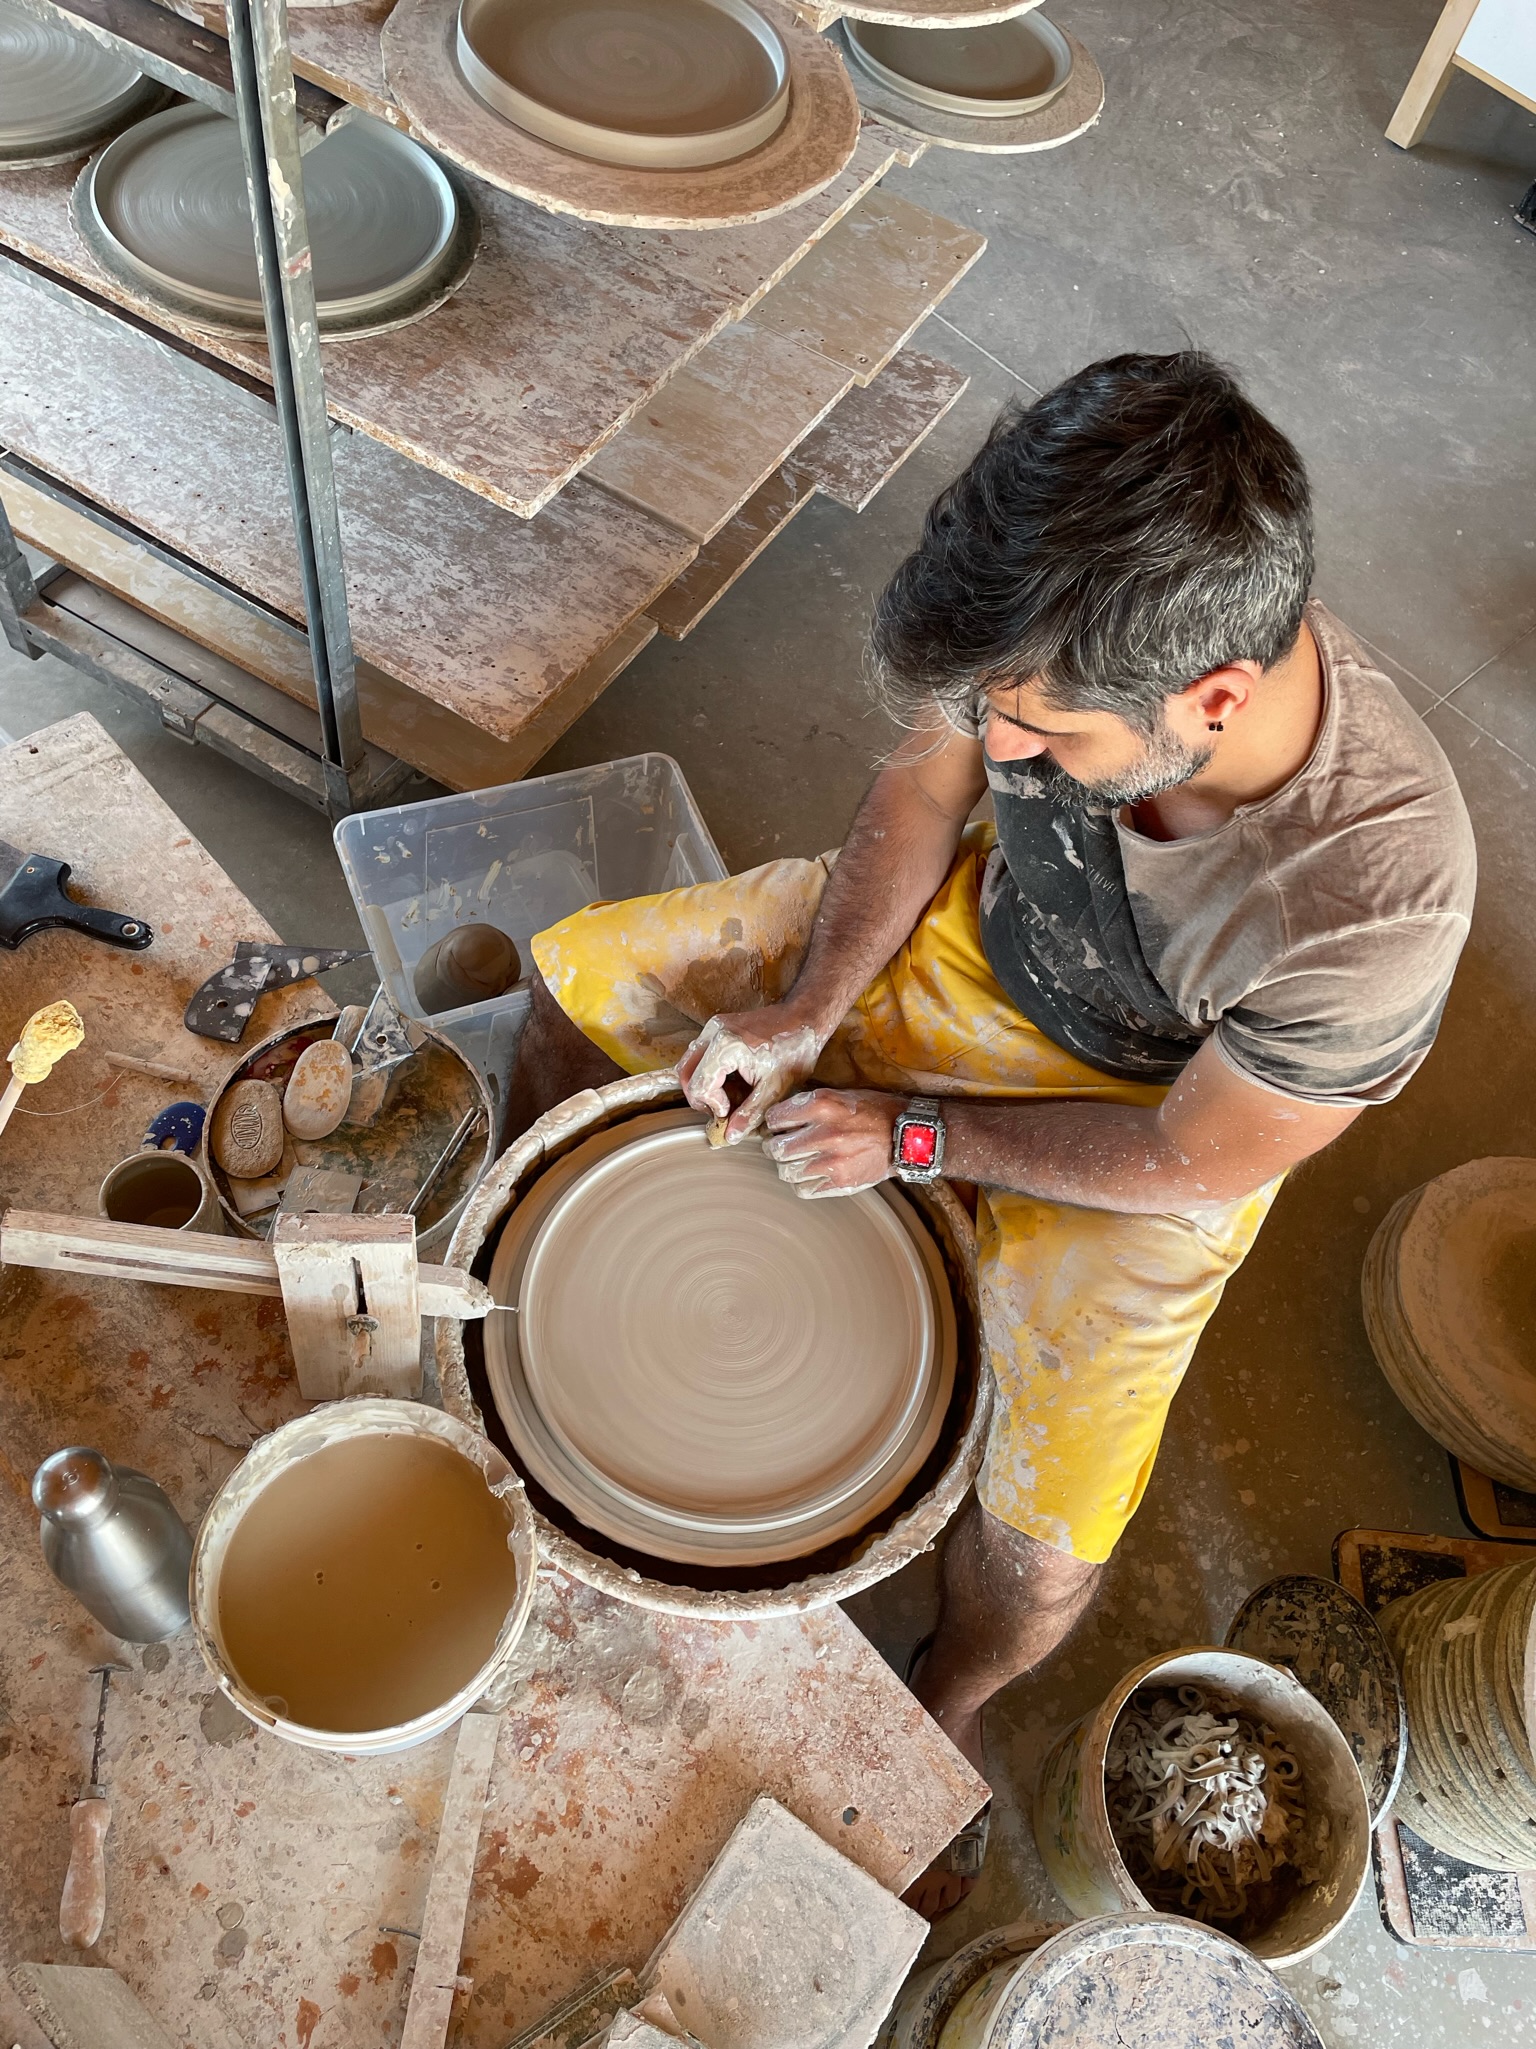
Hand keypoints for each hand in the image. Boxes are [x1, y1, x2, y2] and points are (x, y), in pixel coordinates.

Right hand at [677, 1003, 828, 1142]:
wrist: (804, 1020)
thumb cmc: (794, 1049)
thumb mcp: (775, 1088)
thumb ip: (750, 1114)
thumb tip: (730, 1136)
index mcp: (726, 1046)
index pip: (698, 1086)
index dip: (712, 1106)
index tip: (731, 1111)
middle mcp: (713, 1032)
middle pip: (685, 1074)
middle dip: (701, 1098)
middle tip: (723, 1109)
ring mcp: (713, 1027)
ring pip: (688, 1064)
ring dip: (703, 1085)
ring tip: (727, 1096)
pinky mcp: (717, 1027)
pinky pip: (700, 1054)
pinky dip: (708, 1073)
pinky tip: (731, 1082)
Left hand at [762, 1089, 902, 1198]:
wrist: (906, 1136)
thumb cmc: (874, 1112)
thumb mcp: (840, 1096)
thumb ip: (810, 1104)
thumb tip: (780, 1117)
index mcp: (822, 1106)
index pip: (775, 1119)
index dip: (774, 1123)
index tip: (779, 1126)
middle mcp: (824, 1134)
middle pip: (776, 1149)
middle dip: (775, 1148)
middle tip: (782, 1146)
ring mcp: (832, 1161)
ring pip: (786, 1172)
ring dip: (788, 1167)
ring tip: (797, 1162)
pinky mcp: (841, 1182)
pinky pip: (803, 1190)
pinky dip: (803, 1184)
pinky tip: (811, 1175)